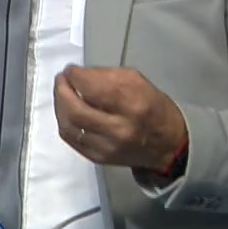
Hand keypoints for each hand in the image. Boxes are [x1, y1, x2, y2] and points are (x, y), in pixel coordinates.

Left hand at [53, 65, 187, 172]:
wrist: (168, 146)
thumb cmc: (154, 109)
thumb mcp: (139, 82)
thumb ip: (107, 76)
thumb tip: (79, 75)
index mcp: (133, 105)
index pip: (93, 87)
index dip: (76, 76)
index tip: (71, 70)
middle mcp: (119, 129)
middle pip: (75, 109)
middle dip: (62, 91)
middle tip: (61, 80)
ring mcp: (107, 147)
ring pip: (69, 126)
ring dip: (60, 107)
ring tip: (62, 94)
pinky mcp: (99, 158)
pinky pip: (72, 139)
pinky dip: (65, 123)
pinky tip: (67, 112)